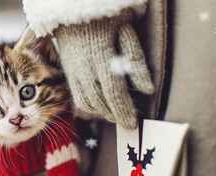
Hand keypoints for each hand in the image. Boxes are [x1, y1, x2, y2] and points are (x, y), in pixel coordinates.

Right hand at [55, 9, 153, 128]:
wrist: (74, 8)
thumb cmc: (106, 16)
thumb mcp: (126, 31)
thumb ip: (136, 61)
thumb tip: (147, 90)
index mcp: (101, 57)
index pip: (115, 93)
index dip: (124, 111)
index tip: (133, 124)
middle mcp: (84, 68)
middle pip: (100, 102)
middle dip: (115, 116)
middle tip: (127, 123)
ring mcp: (73, 71)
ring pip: (86, 103)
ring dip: (102, 113)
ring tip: (115, 115)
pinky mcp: (68, 72)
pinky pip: (76, 97)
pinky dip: (89, 107)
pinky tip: (100, 108)